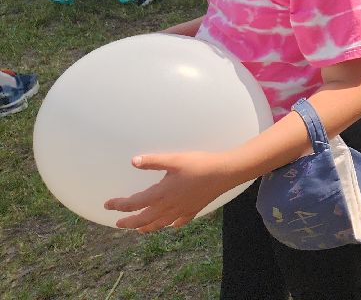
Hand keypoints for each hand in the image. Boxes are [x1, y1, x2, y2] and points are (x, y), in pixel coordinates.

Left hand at [105, 150, 237, 231]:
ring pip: (159, 224)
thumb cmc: (200, 164)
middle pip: (144, 220)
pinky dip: (172, 224)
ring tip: (139, 229)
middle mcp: (168, 206)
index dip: (119, 205)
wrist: (225, 173)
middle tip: (118, 224)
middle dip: (129, 223)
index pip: (134, 204)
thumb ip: (153, 161)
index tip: (107, 205)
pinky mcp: (194, 210)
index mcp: (161, 194)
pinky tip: (172, 224)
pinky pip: (179, 222)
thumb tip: (133, 161)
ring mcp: (181, 211)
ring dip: (146, 227)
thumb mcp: (175, 159)